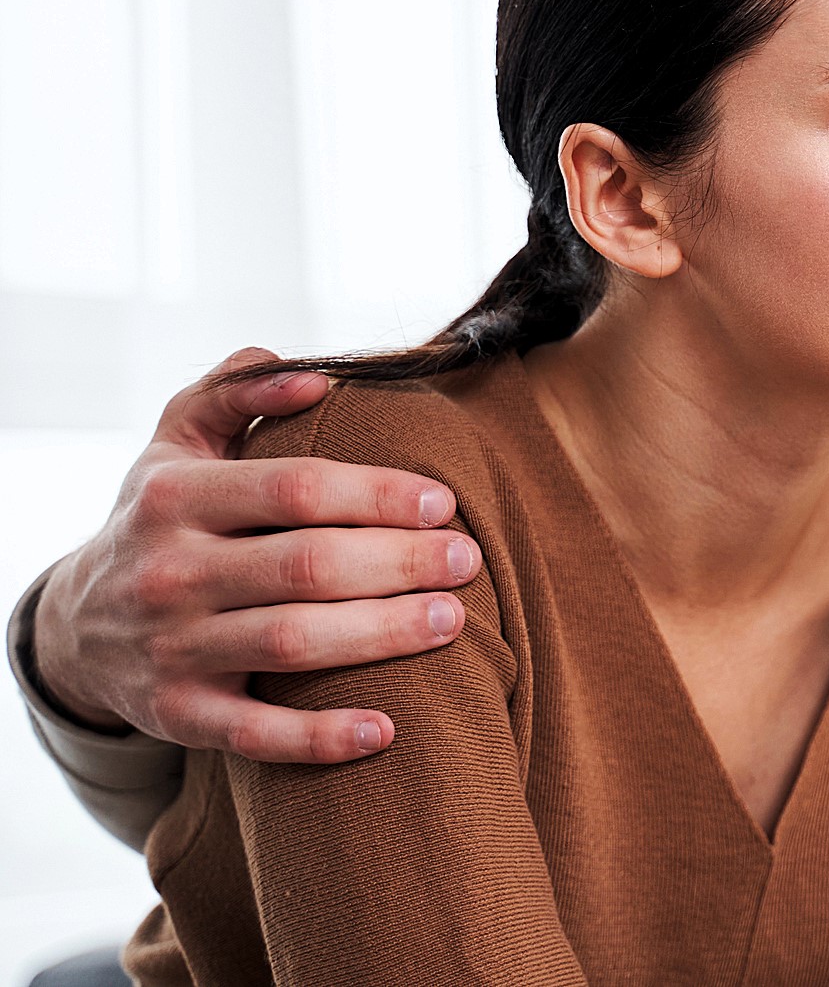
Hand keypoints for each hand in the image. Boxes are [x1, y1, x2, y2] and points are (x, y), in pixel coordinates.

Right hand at [31, 348, 479, 762]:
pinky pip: (254, 734)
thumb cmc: (162, 518)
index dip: (377, 494)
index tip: (443, 501)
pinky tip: (386, 731)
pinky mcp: (176, 715)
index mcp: (177, 496)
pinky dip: (319, 737)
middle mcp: (168, 572)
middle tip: (468, 559)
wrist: (73, 624)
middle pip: (306, 565)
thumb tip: (318, 377)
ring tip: (454, 620)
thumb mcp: (178, 441)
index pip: (296, 488)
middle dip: (400, 562)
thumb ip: (238, 391)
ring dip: (383, 635)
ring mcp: (170, 648)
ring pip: (291, 643)